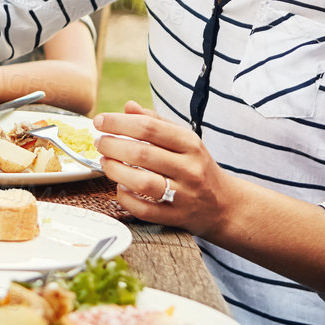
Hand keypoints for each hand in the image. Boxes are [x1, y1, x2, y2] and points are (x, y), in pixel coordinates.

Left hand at [93, 101, 238, 237]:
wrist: (224, 205)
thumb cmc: (197, 166)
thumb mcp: (184, 140)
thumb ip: (156, 122)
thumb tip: (128, 106)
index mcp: (190, 144)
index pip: (149, 129)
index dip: (119, 123)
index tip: (99, 121)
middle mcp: (189, 168)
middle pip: (142, 154)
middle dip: (113, 146)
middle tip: (100, 142)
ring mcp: (183, 195)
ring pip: (142, 183)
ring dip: (116, 171)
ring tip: (105, 163)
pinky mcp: (176, 217)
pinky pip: (144, 210)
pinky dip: (126, 198)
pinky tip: (120, 187)